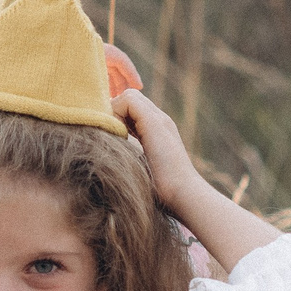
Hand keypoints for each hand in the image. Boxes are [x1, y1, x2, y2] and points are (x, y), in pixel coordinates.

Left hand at [111, 90, 200, 213]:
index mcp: (157, 130)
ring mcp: (159, 118)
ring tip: (112, 136)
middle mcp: (160, 119)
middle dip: (113, 112)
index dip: (116, 117)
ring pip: (128, 96)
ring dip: (114, 112)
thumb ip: (130, 155)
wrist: (183, 194)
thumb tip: (106, 153)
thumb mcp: (141, 168)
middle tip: (106, 134)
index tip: (109, 137)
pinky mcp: (154, 121)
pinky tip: (117, 135)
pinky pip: (128, 99)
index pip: (132, 108)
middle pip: (129, 99)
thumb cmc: (162, 191)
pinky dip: (116, 112)